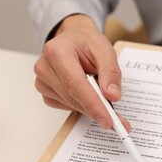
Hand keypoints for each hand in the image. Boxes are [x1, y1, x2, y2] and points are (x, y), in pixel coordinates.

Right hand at [34, 14, 129, 130]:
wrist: (74, 39)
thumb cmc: (87, 43)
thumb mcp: (105, 50)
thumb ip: (110, 72)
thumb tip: (112, 96)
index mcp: (57, 51)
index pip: (75, 84)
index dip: (93, 104)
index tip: (108, 120)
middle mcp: (44, 67)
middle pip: (72, 97)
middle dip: (97, 111)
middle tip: (118, 122)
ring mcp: (43, 81)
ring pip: (71, 104)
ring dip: (91, 109)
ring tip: (109, 105)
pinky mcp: (46, 92)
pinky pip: (67, 106)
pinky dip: (82, 106)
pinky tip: (91, 97)